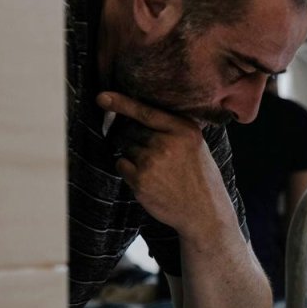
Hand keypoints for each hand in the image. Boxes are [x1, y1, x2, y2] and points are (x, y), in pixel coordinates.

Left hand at [97, 92, 235, 240]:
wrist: (204, 209)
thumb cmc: (198, 174)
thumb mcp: (195, 143)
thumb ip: (172, 128)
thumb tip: (133, 117)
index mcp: (184, 129)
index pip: (146, 112)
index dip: (121, 103)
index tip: (102, 98)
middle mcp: (168, 142)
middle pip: (131, 130)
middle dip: (133, 137)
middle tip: (151, 152)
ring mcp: (152, 162)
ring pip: (125, 146)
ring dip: (132, 154)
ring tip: (155, 167)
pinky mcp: (140, 180)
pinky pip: (121, 164)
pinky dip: (128, 169)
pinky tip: (148, 177)